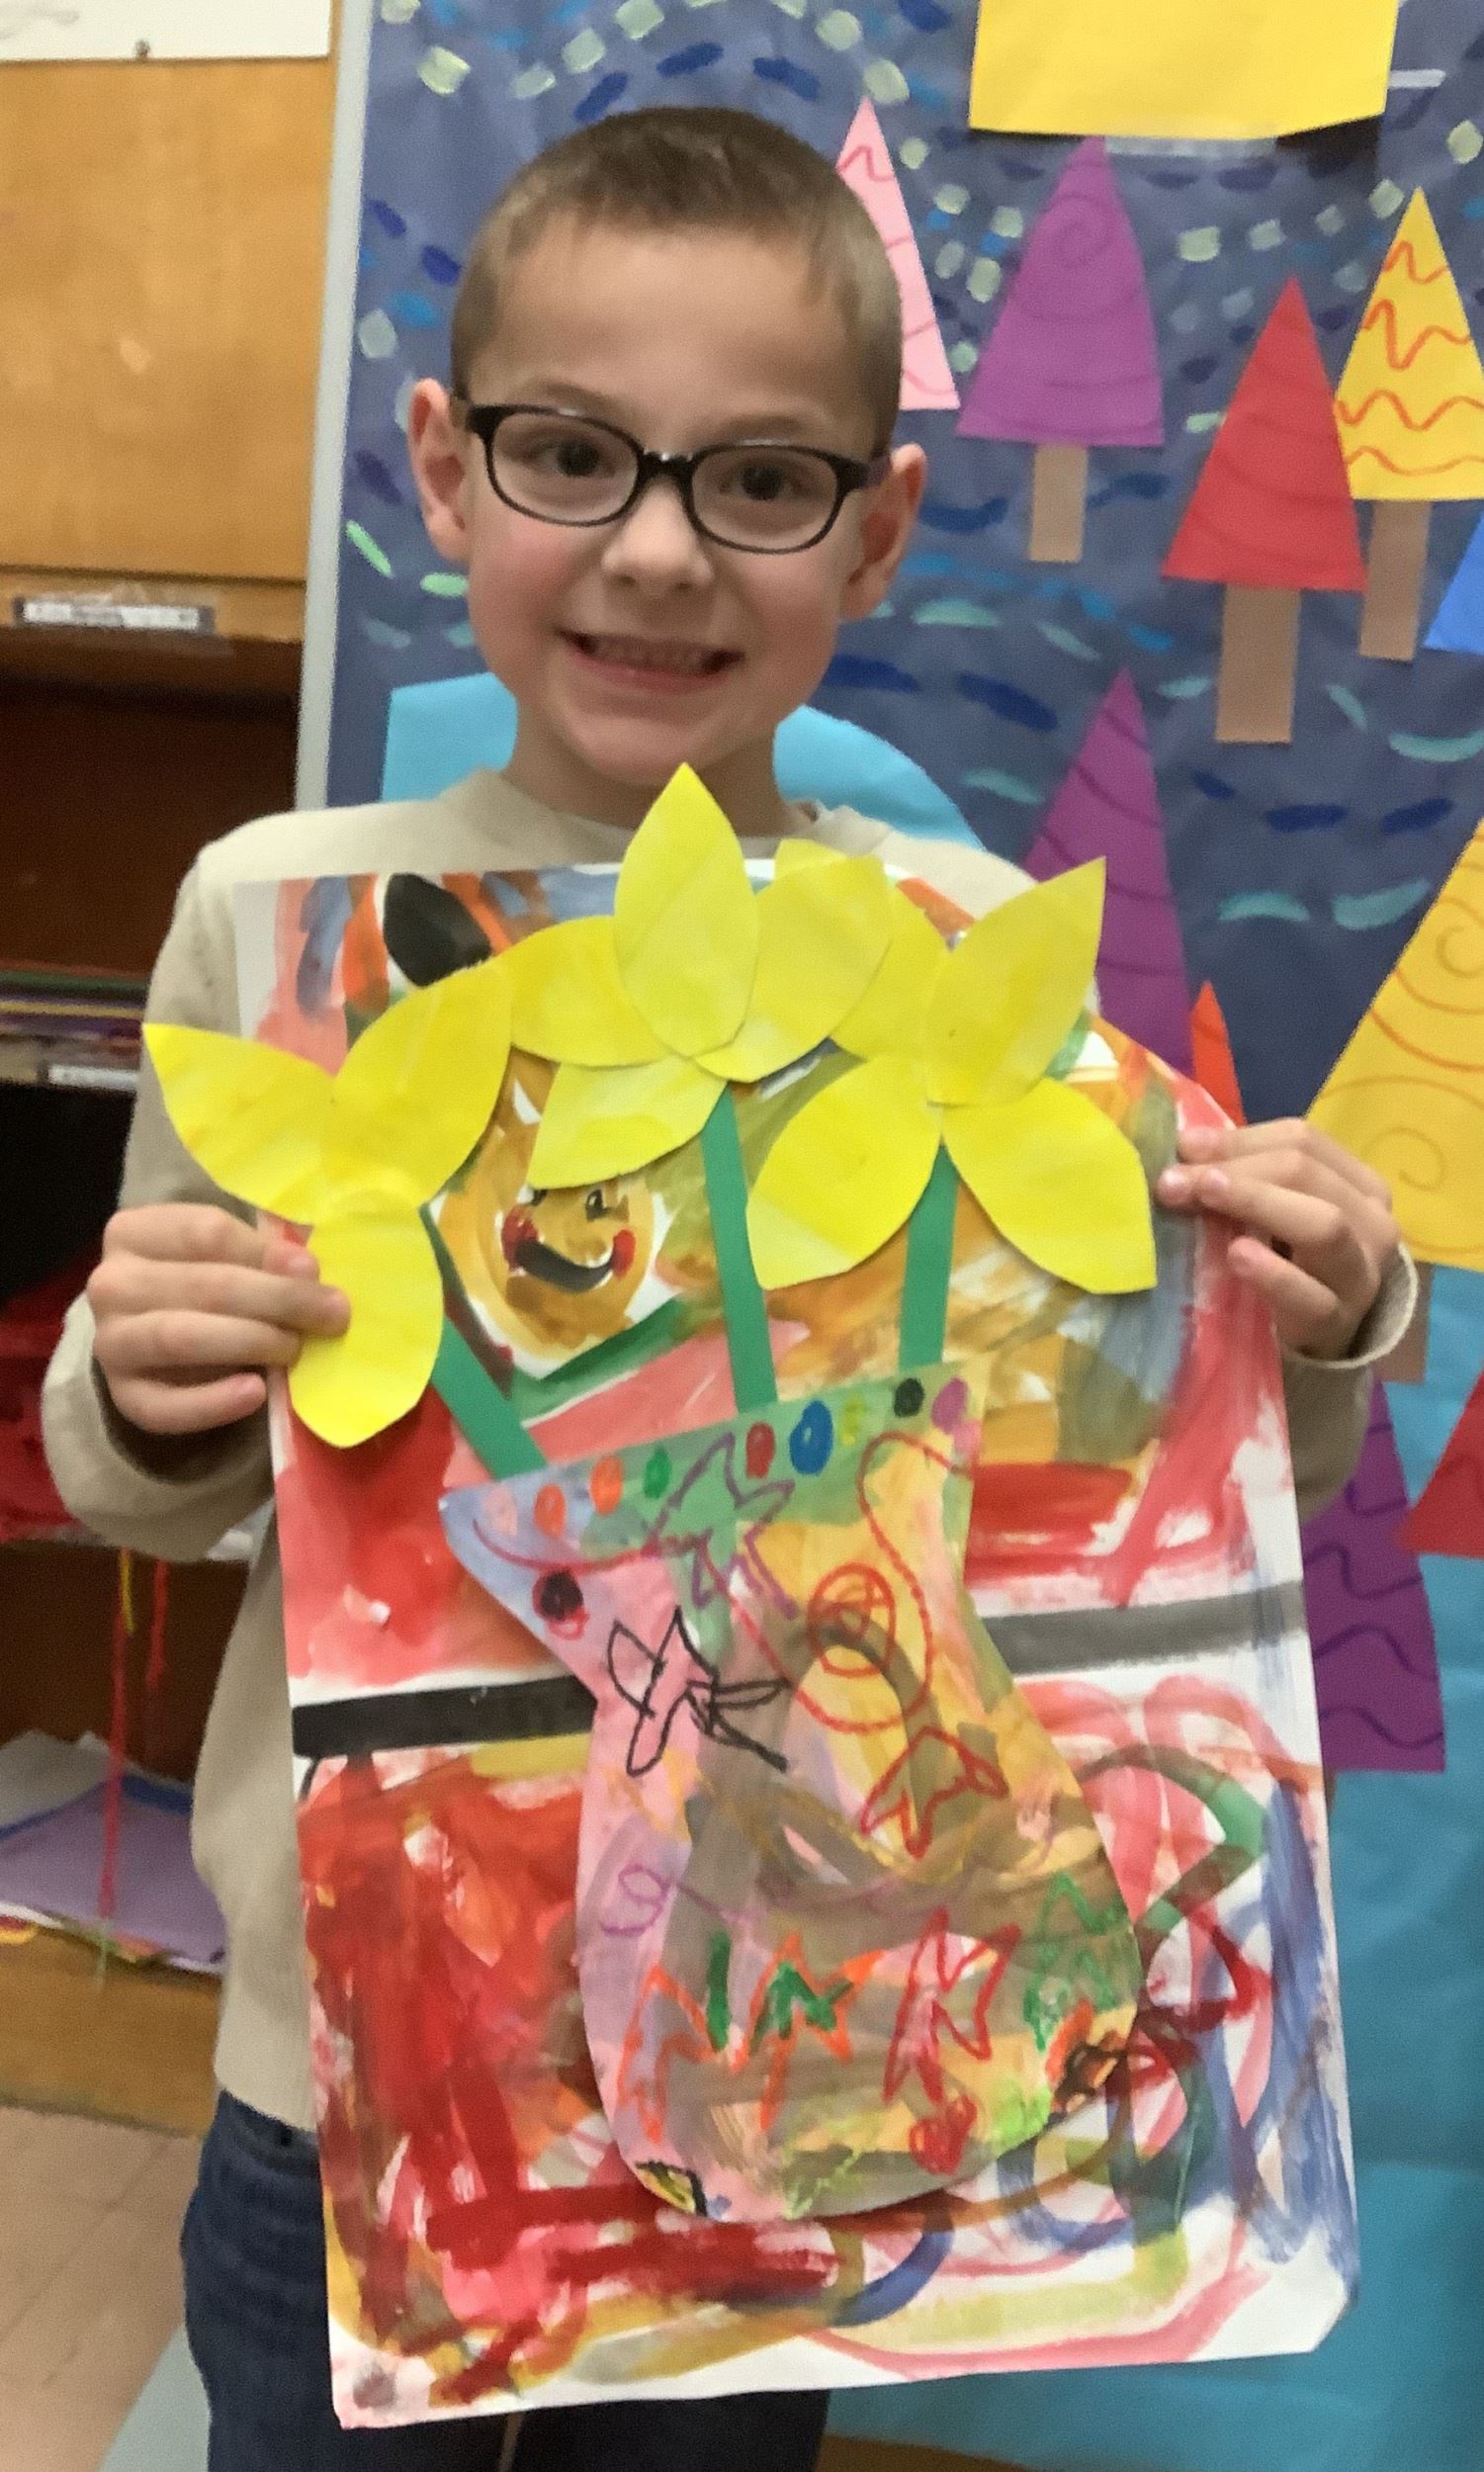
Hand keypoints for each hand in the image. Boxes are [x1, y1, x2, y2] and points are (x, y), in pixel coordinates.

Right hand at [89, 1204, 349, 1436]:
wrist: (149, 1342)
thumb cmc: (199, 1284)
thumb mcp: (226, 1256)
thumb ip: (262, 1256)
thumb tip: (304, 1269)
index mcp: (134, 1231)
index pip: (207, 1232)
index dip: (266, 1254)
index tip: (313, 1272)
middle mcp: (111, 1283)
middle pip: (202, 1285)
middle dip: (277, 1301)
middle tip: (330, 1315)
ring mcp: (110, 1341)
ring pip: (179, 1337)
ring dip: (248, 1342)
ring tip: (293, 1350)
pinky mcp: (122, 1396)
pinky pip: (164, 1406)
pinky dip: (213, 1403)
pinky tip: (255, 1392)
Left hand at [1156, 1119, 1397, 1360]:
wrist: (1317, 1340)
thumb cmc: (1290, 1262)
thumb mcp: (1271, 1211)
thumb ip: (1240, 1174)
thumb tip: (1186, 1143)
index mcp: (1357, 1182)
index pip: (1303, 1140)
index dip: (1240, 1140)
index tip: (1182, 1147)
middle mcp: (1371, 1221)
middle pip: (1307, 1175)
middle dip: (1236, 1170)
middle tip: (1174, 1180)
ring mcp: (1360, 1274)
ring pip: (1323, 1225)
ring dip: (1259, 1204)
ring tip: (1208, 1196)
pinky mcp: (1339, 1322)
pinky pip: (1312, 1296)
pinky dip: (1274, 1274)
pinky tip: (1237, 1257)